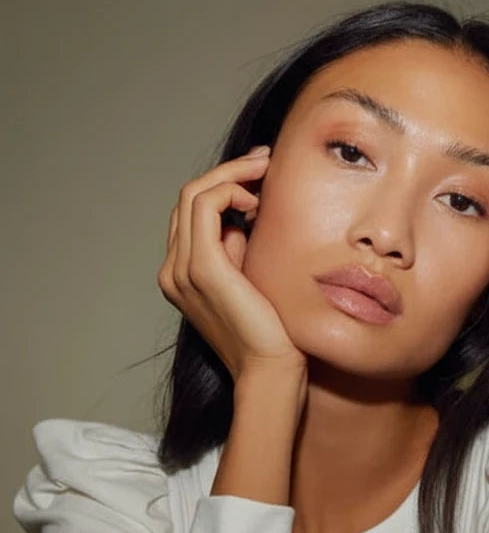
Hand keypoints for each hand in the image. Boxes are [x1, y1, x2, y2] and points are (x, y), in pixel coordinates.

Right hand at [158, 148, 305, 384]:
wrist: (270, 371)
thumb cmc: (272, 333)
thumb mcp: (250, 280)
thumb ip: (239, 249)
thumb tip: (247, 216)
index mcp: (181, 274)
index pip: (192, 212)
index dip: (224, 185)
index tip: (260, 174)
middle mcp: (173, 270)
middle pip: (189, 196)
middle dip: (229, 172)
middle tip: (266, 160)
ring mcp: (182, 269)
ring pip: (195, 194)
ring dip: (232, 175)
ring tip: (265, 173)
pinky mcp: (203, 268)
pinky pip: (206, 206)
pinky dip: (232, 190)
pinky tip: (258, 201)